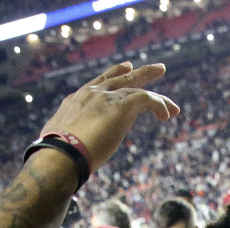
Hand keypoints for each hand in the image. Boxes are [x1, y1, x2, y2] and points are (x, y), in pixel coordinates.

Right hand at [39, 62, 179, 172]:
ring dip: (158, 99)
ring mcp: (106, 98)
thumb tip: (65, 150)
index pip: (98, 84)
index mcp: (76, 100)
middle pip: (119, 77)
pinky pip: (147, 99)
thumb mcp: (59, 141)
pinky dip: (159, 105)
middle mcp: (91, 93)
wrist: (60, 155)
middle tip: (158, 69)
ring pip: (137, 88)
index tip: (126, 69)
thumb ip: (67, 139)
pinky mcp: (120, 106)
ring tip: (174, 108)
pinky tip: (167, 116)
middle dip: (140, 73)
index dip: (114, 75)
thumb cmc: (56, 157)